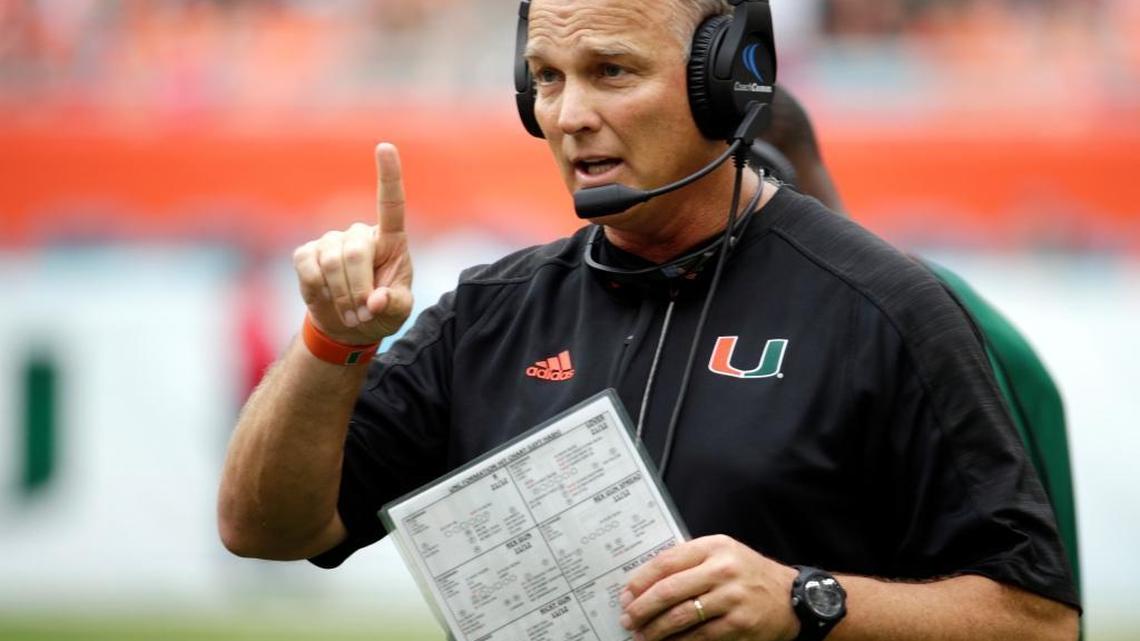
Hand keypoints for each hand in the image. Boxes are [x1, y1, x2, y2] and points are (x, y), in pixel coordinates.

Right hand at [292, 142, 413, 344]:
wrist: (348, 327)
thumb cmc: (380, 313)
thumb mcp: (398, 313)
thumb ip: (393, 305)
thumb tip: (375, 301)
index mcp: (390, 241)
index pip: (391, 204)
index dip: (388, 175)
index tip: (386, 146)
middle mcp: (360, 235)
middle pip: (356, 252)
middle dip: (358, 289)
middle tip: (363, 314)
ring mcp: (330, 241)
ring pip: (331, 263)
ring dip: (341, 295)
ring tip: (350, 313)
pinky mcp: (306, 253)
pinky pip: (307, 268)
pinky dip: (317, 290)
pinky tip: (326, 297)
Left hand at [619, 535, 799, 640]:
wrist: (792, 597)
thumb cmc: (749, 574)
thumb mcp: (722, 554)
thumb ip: (689, 561)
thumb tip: (646, 582)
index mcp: (714, 546)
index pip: (667, 561)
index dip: (641, 580)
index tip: (626, 594)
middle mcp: (722, 569)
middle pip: (669, 590)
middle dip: (643, 608)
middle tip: (628, 618)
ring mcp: (732, 597)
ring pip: (681, 616)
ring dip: (656, 629)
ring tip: (643, 635)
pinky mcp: (739, 624)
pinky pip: (700, 635)